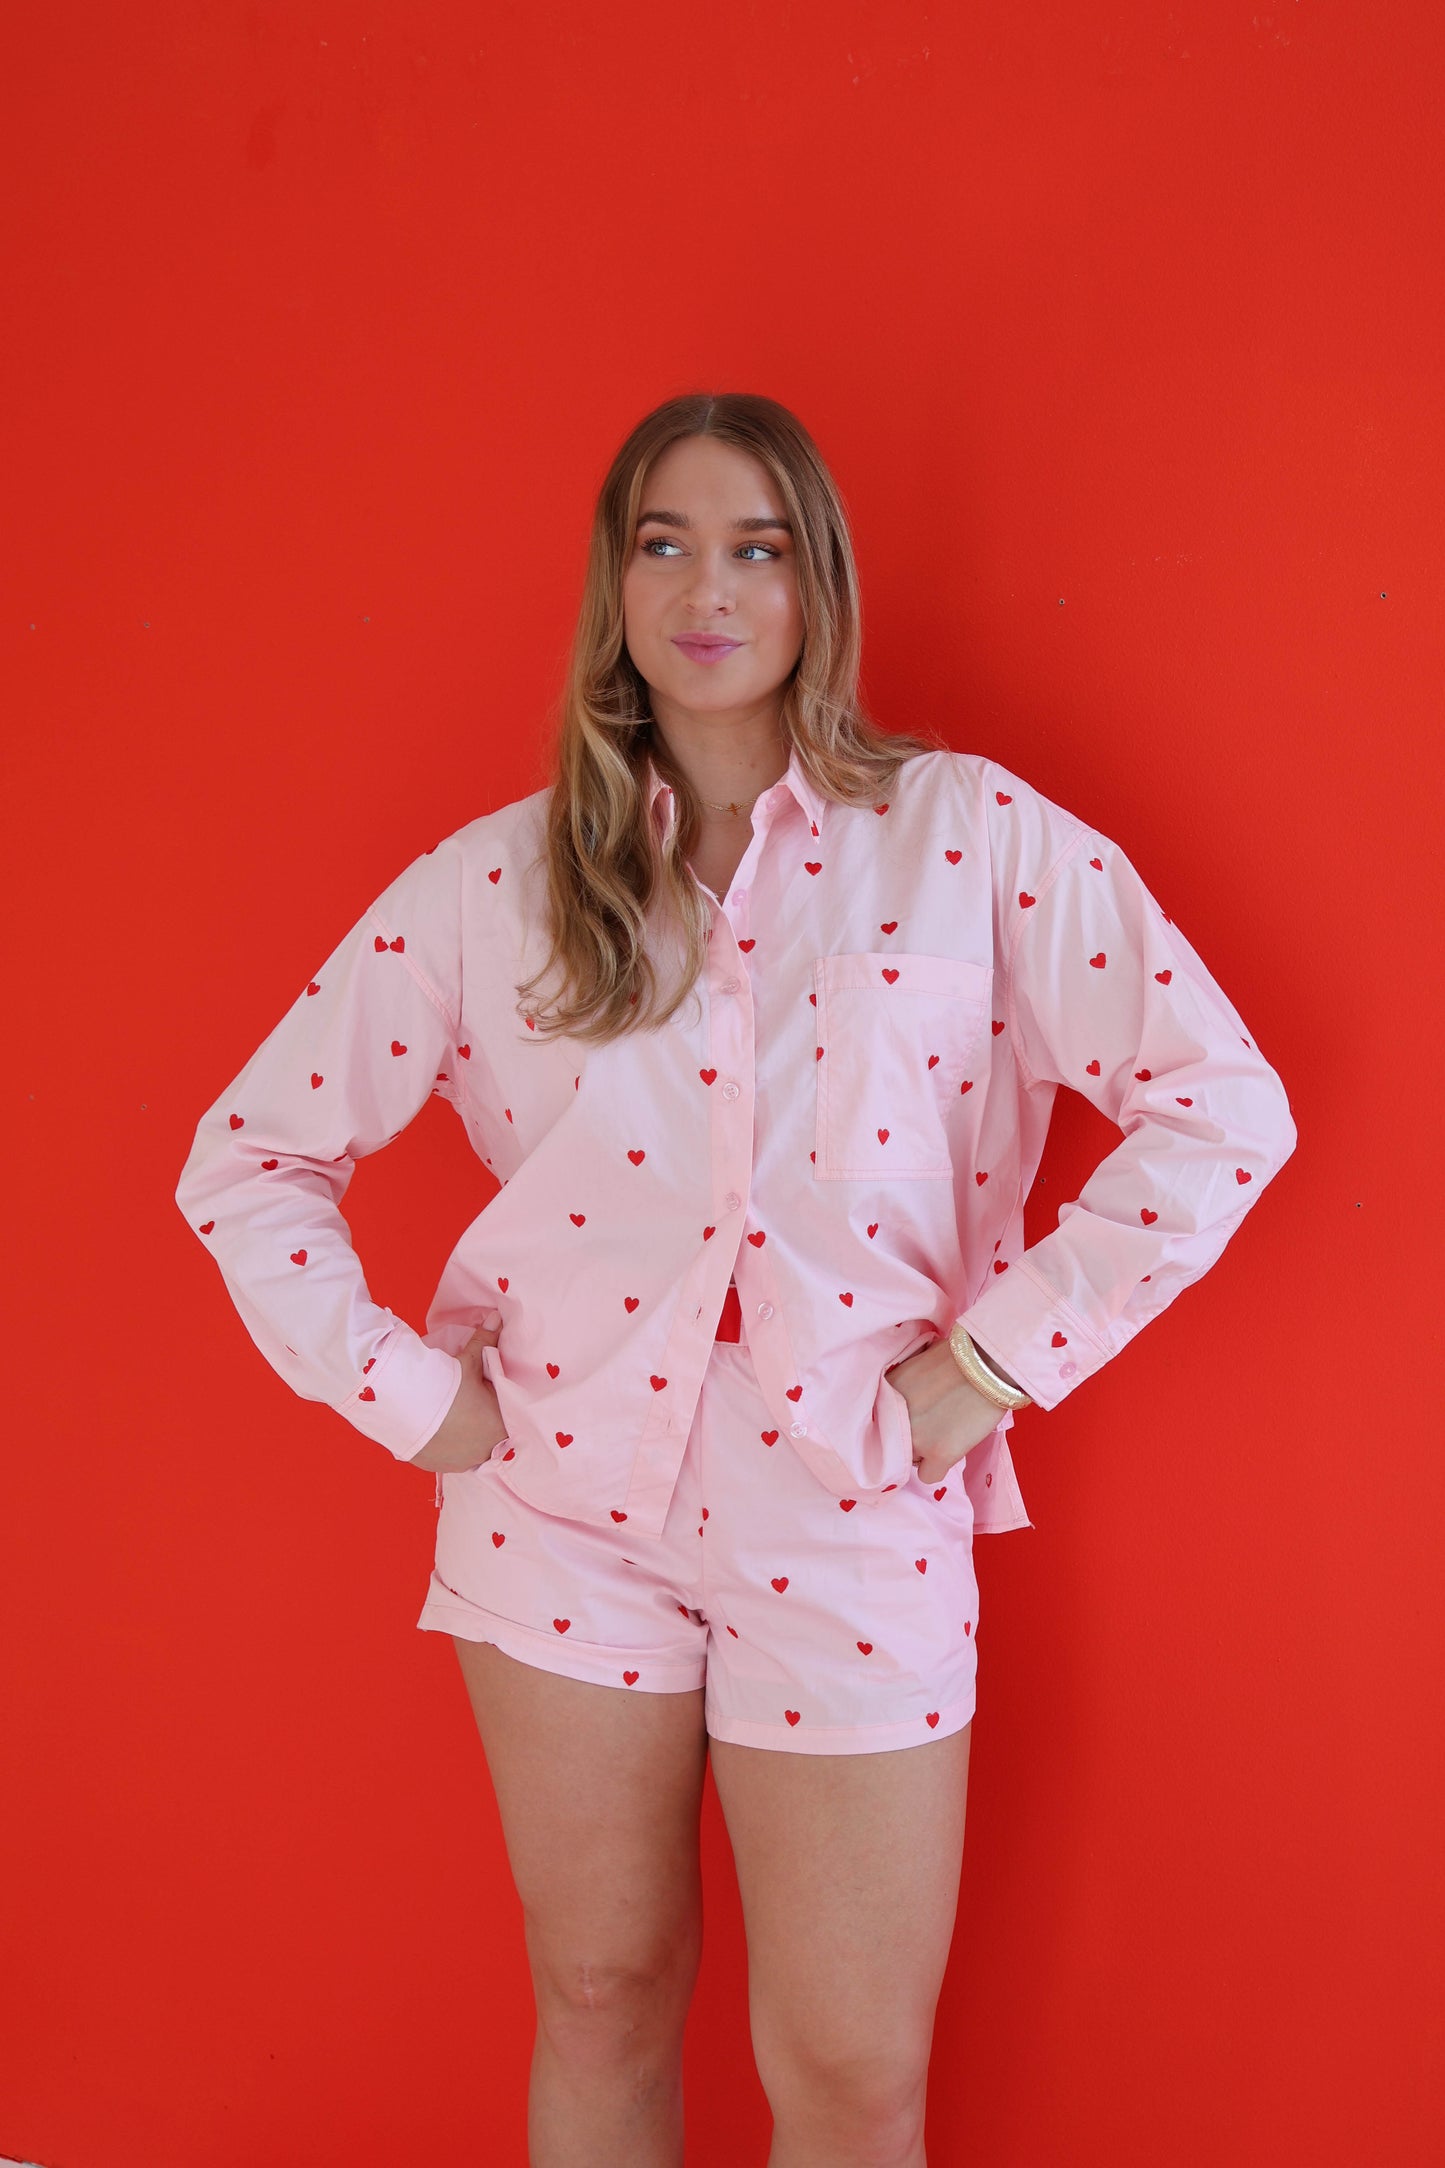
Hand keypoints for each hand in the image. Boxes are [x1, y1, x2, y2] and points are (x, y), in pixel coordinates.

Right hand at [408, 1323, 509, 1473]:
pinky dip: (447, 1445)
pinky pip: (448, 1456)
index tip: (496, 1398)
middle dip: (486, 1423)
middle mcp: (484, 1451)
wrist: (405, 1406)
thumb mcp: (468, 1361)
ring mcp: (460, 1462)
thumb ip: (486, 1341)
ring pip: (471, 1449)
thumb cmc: (447, 1385)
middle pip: (492, 1437)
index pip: (513, 1421)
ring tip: (458, 1418)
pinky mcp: (437, 1466)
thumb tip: (498, 1317)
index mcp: (501, 1428)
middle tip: (476, 1405)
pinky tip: (441, 1431)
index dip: (505, 1408)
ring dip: (467, 1436)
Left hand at [884, 1336, 1013, 1485]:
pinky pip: (928, 1476)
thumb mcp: (918, 1363)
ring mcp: (915, 1438)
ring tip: (946, 1435)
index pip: (881, 1420)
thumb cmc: (959, 1355)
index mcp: (886, 1392)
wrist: (987, 1364)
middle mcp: (894, 1418)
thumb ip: (906, 1385)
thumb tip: (911, 1398)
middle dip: (912, 1435)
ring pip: (910, 1460)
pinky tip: (950, 1450)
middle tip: (933, 1426)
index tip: (914, 1418)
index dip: (900, 1420)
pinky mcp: (938, 1455)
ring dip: (925, 1451)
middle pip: (894, 1442)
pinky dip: (938, 1466)